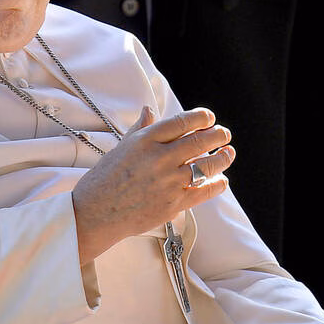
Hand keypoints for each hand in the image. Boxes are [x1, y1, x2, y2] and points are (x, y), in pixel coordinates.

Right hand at [71, 106, 234, 262]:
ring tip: (229, 152)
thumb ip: (140, 129)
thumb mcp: (121, 147)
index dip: (201, 117)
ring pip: (206, 165)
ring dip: (222, 158)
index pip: (182, 122)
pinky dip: (216, 185)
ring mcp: (168, 181)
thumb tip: (149, 110)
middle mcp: (159, 158)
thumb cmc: (104, 179)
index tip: (209, 118)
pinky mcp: (173, 203)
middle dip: (217, 135)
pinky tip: (221, 180)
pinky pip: (203, 192)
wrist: (95, 213)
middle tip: (224, 133)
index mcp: (145, 141)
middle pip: (199, 141)